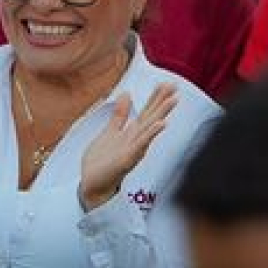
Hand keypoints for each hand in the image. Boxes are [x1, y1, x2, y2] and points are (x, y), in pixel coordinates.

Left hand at [79, 84, 176, 211]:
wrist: (91, 185)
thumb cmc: (100, 162)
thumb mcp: (109, 132)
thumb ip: (120, 115)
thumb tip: (126, 94)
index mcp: (132, 132)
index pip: (147, 111)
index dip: (156, 97)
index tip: (166, 83)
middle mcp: (136, 139)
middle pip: (151, 116)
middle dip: (163, 101)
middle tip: (175, 86)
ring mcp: (134, 149)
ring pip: (150, 128)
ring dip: (162, 114)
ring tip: (174, 100)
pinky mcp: (127, 159)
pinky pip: (141, 144)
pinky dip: (151, 134)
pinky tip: (161, 124)